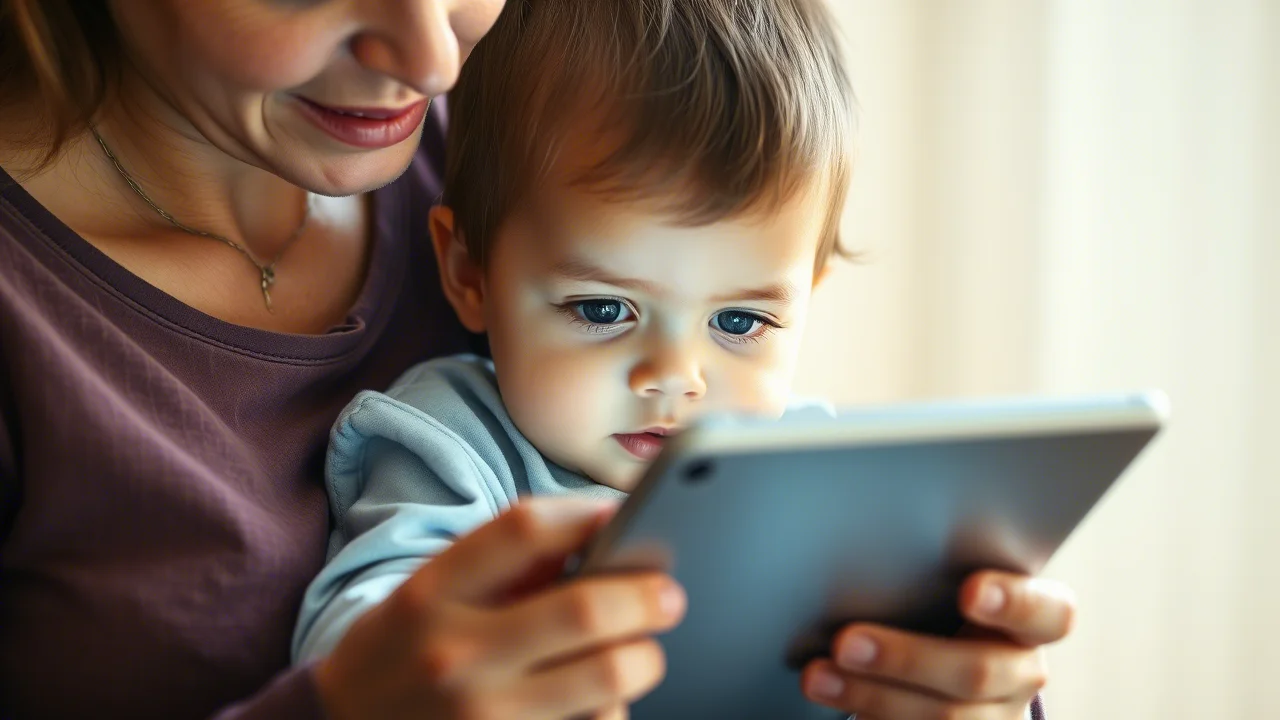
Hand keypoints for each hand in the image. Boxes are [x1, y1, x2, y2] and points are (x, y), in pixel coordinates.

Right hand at [314, 497, 686, 719]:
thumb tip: (602, 534)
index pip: (526, 529)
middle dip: (647, 598)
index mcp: (433, 593)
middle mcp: (456, 653)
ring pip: (606, 681)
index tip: (625, 517)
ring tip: (642, 652)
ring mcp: (481, 716)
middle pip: (586, 609)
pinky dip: (611, 712)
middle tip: (668, 595)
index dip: (590, 514)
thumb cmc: (400, 652)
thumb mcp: (430, 593)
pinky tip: (604, 700)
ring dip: (642, 661)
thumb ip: (505, 564)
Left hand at [801, 571, 1075, 718]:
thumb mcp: (944, 588)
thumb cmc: (937, 607)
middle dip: (905, 658)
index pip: (1050, 613)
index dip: (1013, 602)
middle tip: (845, 641)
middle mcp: (1021, 674)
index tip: (968, 591)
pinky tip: (836, 706)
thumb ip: (927, 573)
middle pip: (977, 672)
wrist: (938, 670)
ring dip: (871, 696)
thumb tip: (861, 556)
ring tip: (817, 677)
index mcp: (1033, 623)